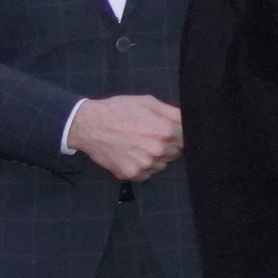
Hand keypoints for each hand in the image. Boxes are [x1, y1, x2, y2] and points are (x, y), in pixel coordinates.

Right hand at [67, 94, 182, 181]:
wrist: (88, 125)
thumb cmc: (118, 110)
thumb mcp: (147, 102)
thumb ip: (173, 112)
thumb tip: (189, 120)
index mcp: (166, 131)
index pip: (186, 139)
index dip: (178, 135)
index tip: (169, 131)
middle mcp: (158, 151)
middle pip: (176, 152)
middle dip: (168, 145)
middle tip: (149, 136)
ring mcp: (145, 165)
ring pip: (162, 164)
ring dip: (156, 157)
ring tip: (138, 144)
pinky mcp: (132, 174)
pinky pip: (147, 173)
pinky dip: (143, 166)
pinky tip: (131, 154)